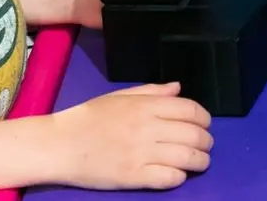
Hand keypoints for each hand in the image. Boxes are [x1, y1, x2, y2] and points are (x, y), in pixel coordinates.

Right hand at [50, 82, 211, 189]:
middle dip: (206, 141)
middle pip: (193, 134)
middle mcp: (148, 128)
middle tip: (206, 146)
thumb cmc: (89, 118)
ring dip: (200, 161)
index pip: (190, 110)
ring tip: (200, 162)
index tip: (206, 125)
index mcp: (146, 106)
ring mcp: (142, 153)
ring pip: (186, 158)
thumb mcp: (121, 96)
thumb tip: (178, 88)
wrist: (60, 144)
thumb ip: (153, 92)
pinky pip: (169, 178)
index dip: (204, 118)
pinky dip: (179, 177)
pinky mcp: (134, 176)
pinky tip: (178, 174)